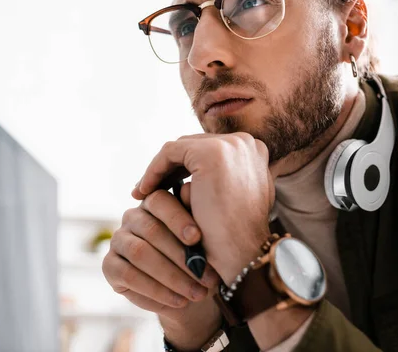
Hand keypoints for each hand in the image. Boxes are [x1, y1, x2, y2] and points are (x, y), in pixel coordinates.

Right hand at [102, 184, 221, 349]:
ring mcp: (118, 240)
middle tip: (207, 277)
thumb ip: (195, 215)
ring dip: (173, 277)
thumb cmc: (198, 257)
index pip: (160, 201)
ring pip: (141, 254)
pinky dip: (157, 291)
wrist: (188, 290)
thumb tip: (189, 189)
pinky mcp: (109, 265)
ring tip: (197, 293)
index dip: (178, 218)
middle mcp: (132, 217)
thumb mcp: (203, 238)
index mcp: (154, 203)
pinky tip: (179, 301)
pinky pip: (130, 276)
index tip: (197, 238)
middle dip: (182, 257)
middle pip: (152, 230)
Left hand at [132, 133, 275, 285]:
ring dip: (159, 170)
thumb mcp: (232, 204)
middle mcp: (246, 142)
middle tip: (147, 189)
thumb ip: (221, 185)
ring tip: (142, 192)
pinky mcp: (211, 153)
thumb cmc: (234, 238)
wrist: (243, 255)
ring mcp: (230, 145)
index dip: (183, 168)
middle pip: (194, 147)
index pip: (209, 152)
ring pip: (181, 149)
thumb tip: (190, 184)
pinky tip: (143, 191)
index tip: (165, 187)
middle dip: (169, 168)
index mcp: (254, 152)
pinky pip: (170, 153)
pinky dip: (154, 170)